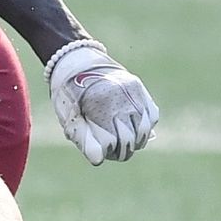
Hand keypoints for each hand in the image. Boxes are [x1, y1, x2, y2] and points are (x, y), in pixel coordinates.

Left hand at [46, 39, 158, 164]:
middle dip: (121, 150)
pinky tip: (133, 127)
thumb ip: (85, 141)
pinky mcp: (139, 88)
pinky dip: (145, 126)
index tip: (100, 151)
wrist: (76, 61)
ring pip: (143, 131)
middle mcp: (119, 98)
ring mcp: (132, 92)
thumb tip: (99, 159)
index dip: (105, 152)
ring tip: (124, 140)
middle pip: (129, 140)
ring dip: (135, 141)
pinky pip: (151, 116)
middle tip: (112, 148)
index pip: (110, 144)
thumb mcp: (71, 118)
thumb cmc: (69, 95)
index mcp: (98, 106)